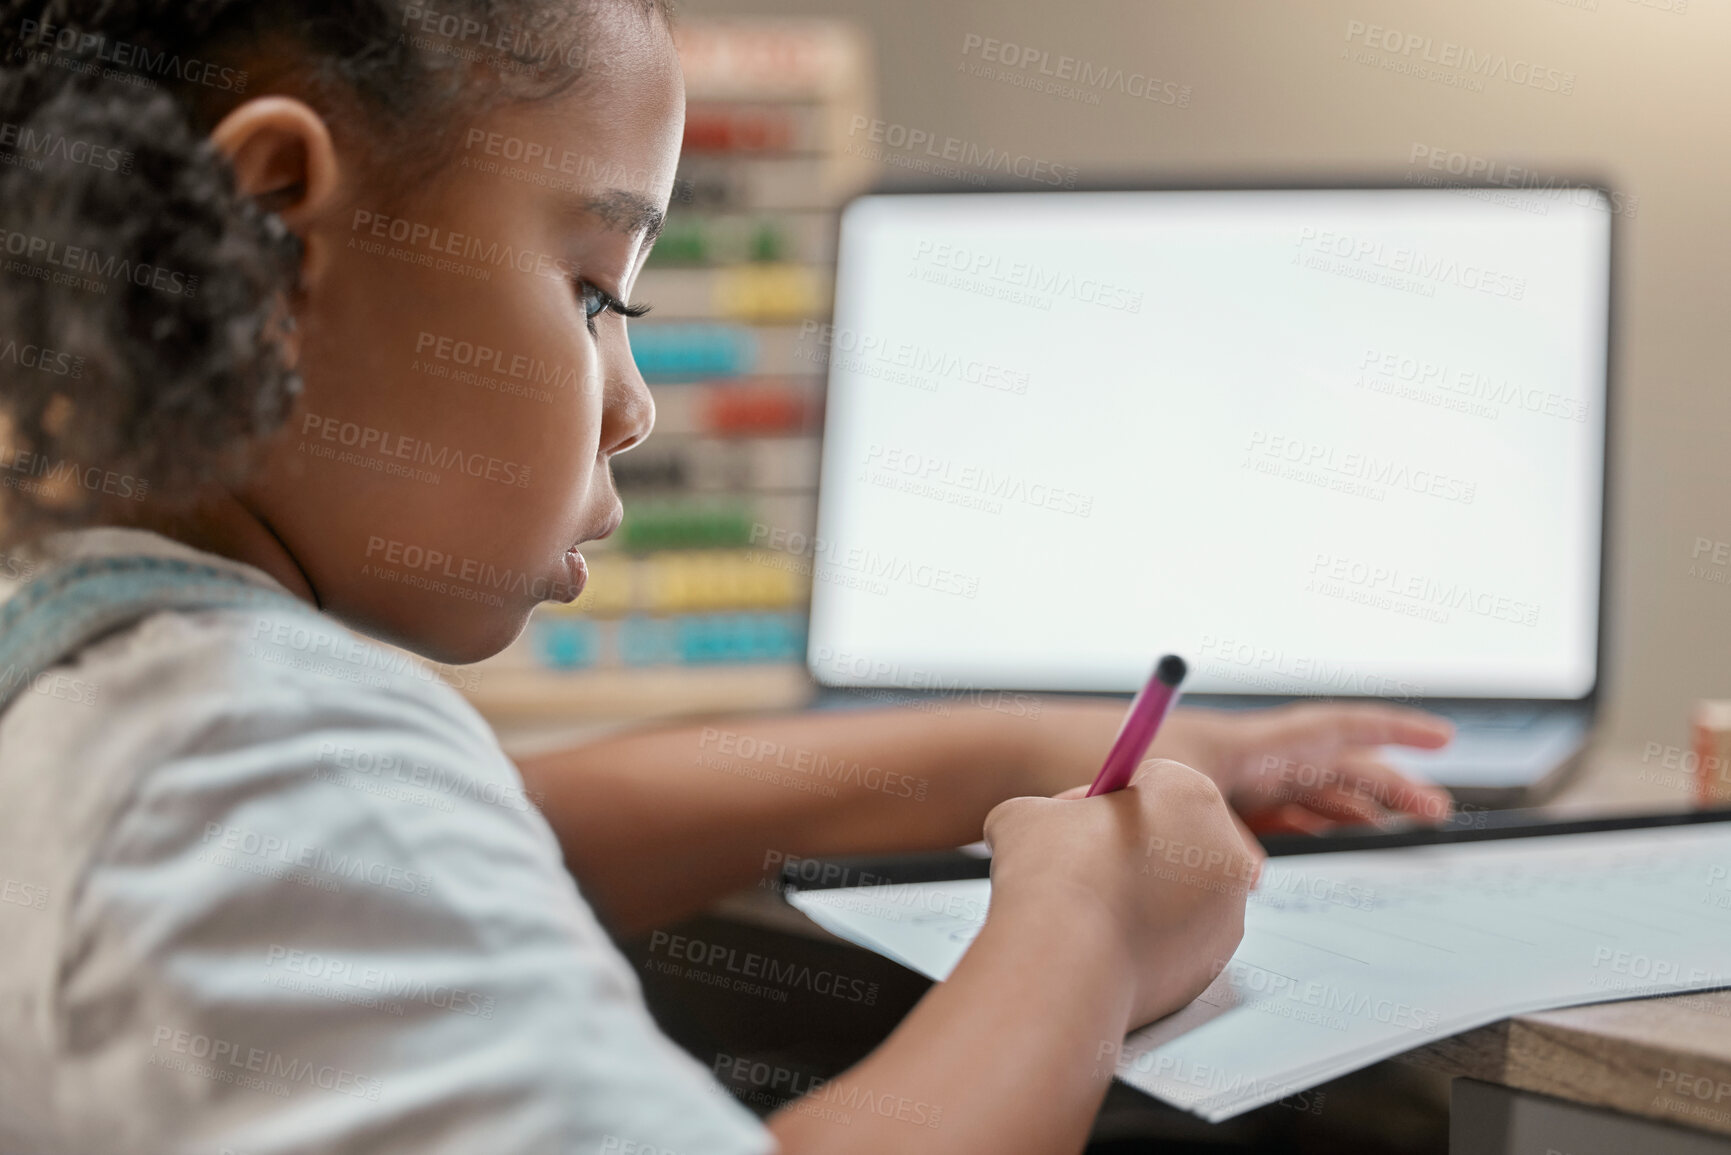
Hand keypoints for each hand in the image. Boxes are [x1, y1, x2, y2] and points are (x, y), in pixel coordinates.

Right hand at [984, 760, 1259, 1028]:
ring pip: (1181, 886)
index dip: (1107, 799)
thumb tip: (1047, 823)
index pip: (1150, 781)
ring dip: (1146, 890)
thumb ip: (1052, 810)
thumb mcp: (1028, 812)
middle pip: (1177, 831)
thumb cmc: (1054, 877)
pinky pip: (1182, 935)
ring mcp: (1227, 909)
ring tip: (1095, 905)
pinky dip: (1153, 935)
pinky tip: (1110, 938)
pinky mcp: (1215, 959)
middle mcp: (1224, 848)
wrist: (1065, 962)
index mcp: (1189, 793)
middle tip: (1087, 861)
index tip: (1079, 818)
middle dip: (1137, 843)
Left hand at [1024, 700, 1454, 833]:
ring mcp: (1217, 780)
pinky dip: (1298, 828)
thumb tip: (1253, 874)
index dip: (1393, 732)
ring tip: (1389, 831)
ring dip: (1346, 811)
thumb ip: (1215, 835)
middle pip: (1327, 768)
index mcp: (1238, 743)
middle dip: (1385, 786)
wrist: (1024, 760)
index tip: (1444, 738)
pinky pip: (1264, 815)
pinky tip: (1315, 843)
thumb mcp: (1163, 796)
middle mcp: (1234, 757)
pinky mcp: (1193, 805)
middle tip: (1434, 812)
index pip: (1333, 729)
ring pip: (1300, 794)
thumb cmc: (1086, 761)